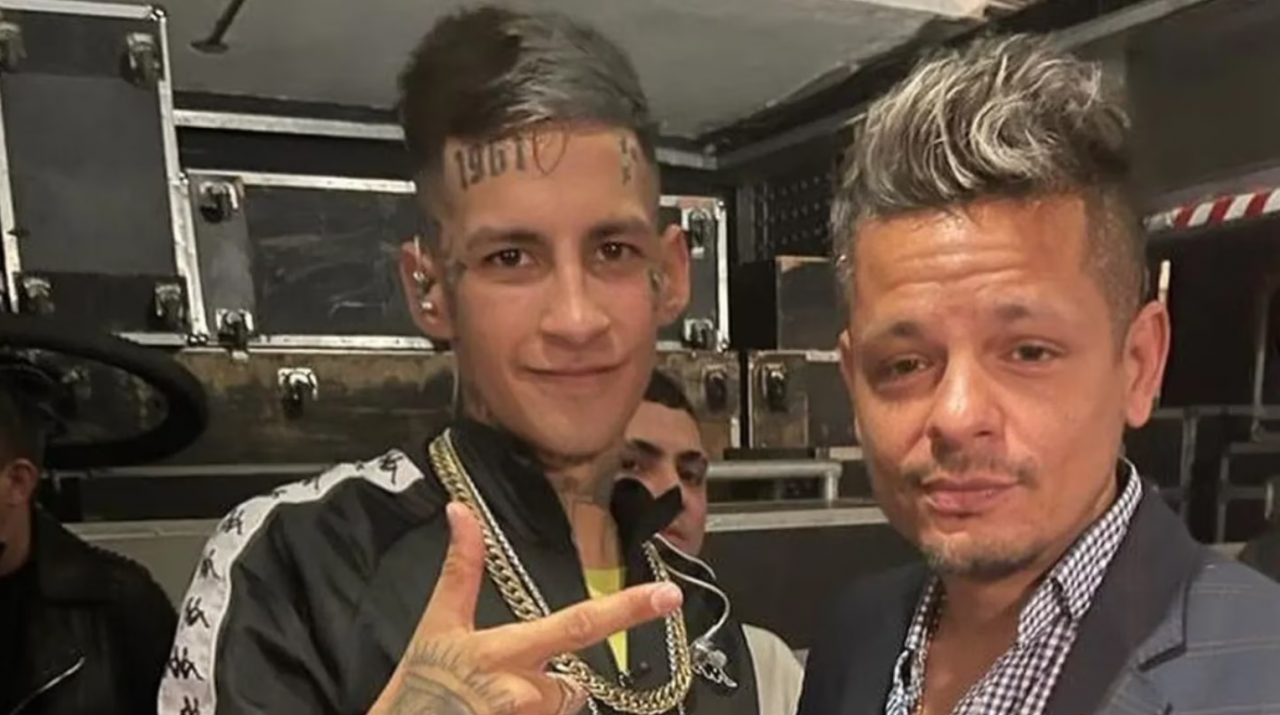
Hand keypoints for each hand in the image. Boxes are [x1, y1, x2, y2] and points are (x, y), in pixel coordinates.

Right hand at [368, 502, 683, 714]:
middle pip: (572, 685)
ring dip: (538, 708)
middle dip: (552, 685)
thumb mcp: (437, 624)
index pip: (578, 625)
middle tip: (500, 688)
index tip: (670, 595)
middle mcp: (523, 692)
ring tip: (490, 705)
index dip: (628, 609)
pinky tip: (495, 714)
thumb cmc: (417, 687)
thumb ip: (461, 569)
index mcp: (505, 652)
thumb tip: (461, 509)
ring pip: (559, 710)